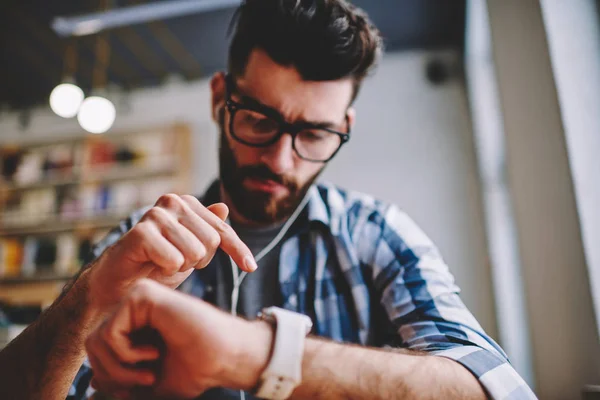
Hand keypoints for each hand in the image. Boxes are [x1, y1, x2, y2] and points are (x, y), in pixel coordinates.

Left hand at [85, 279, 272, 398]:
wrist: (225, 357)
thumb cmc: (196, 369)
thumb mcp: (149, 384)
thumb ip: (122, 382)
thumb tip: (91, 383)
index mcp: (137, 325)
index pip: (97, 351)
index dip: (110, 378)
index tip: (139, 388)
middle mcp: (135, 307)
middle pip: (92, 345)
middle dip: (111, 375)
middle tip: (143, 382)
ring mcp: (138, 297)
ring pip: (96, 340)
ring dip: (119, 369)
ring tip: (149, 373)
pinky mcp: (142, 295)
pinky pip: (109, 332)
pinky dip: (125, 354)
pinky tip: (153, 353)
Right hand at [87, 194, 257, 317]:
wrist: (118, 285)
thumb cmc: (155, 266)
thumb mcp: (190, 250)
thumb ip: (207, 230)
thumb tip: (224, 207)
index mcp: (187, 204)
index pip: (223, 231)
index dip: (238, 251)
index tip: (250, 268)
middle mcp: (173, 202)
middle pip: (213, 241)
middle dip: (199, 261)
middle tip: (176, 263)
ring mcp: (156, 214)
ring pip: (196, 252)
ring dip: (181, 267)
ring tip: (163, 264)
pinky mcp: (141, 232)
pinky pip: (175, 259)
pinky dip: (166, 270)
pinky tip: (152, 266)